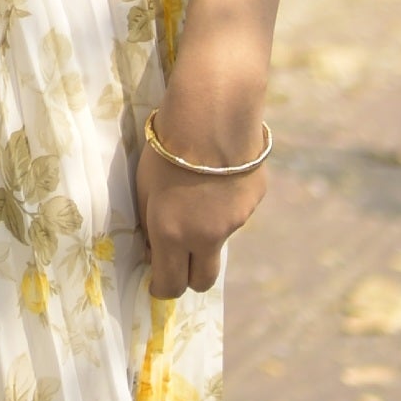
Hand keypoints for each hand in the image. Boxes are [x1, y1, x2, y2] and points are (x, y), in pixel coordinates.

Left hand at [136, 77, 270, 296]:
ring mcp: (236, 220)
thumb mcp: (145, 188)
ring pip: (219, 241)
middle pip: (202, 281)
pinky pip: (237, 213)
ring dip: (207, 233)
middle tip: (178, 260)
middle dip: (189, 277)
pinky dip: (225, 205)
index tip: (157, 282)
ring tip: (198, 195)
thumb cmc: (167, 147)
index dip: (162, 288)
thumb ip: (151, 224)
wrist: (213, 112)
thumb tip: (155, 247)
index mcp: (172, 235)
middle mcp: (206, 236)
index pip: (170, 285)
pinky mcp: (255, 201)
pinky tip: (219, 176)